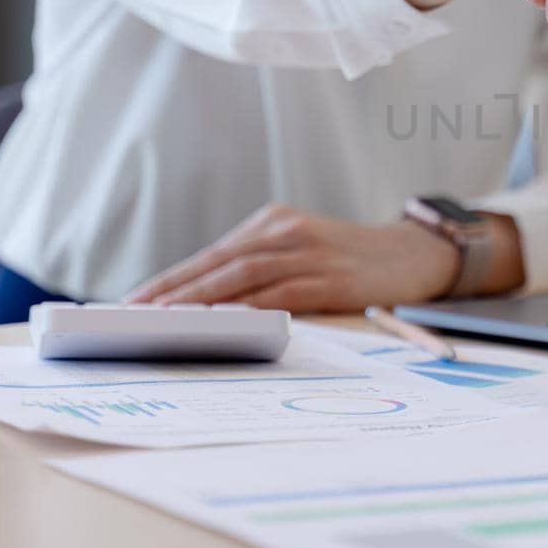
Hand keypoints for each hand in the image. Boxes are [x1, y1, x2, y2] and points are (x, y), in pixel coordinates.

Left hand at [122, 204, 459, 311]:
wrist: (417, 255)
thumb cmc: (354, 263)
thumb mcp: (305, 253)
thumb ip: (264, 271)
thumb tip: (206, 310)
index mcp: (275, 223)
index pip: (212, 254)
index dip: (169, 278)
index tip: (130, 302)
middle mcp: (287, 231)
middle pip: (217, 262)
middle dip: (170, 290)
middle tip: (130, 314)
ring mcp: (310, 252)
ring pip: (241, 275)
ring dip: (198, 300)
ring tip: (163, 320)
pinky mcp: (331, 278)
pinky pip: (280, 294)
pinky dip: (247, 309)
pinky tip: (222, 325)